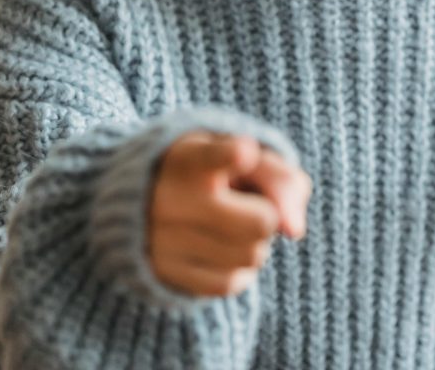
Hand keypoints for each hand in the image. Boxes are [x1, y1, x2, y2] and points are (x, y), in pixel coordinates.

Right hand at [148, 130, 311, 296]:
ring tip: (231, 223)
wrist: (139, 199)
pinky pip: (231, 283)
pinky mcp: (165, 273)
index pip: (213, 157)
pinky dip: (238, 267)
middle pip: (262, 221)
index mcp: (189, 158)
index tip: (245, 152)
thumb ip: (279, 176)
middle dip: (267, 214)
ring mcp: (165, 239)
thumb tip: (295, 230)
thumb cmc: (207, 169)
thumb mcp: (238, 150)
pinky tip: (220, 247)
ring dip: (255, 242)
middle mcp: (171, 198)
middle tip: (247, 204)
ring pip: (251, 256)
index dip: (233, 154)